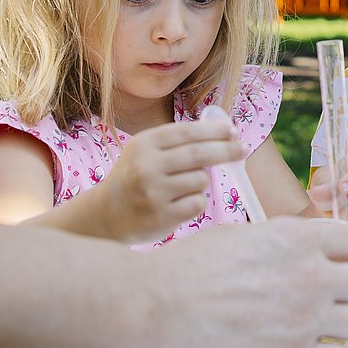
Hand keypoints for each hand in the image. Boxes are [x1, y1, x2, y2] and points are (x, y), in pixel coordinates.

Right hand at [101, 120, 244, 241]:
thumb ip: (178, 142)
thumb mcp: (146, 151)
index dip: (214, 131)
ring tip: (182, 187)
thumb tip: (224, 133)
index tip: (233, 131)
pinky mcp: (161, 216)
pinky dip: (195, 201)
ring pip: (200, 180)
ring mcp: (153, 192)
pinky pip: (197, 203)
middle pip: (199, 154)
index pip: (187, 132)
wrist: (106, 214)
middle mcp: (146, 166)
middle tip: (242, 150)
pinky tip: (178, 203)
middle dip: (226, 150)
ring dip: (201, 182)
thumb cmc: (135, 177)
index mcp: (143, 144)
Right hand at [138, 217, 347, 347]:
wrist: (156, 306)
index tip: (329, 270)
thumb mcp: (242, 235)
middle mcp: (312, 275)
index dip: (345, 258)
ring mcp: (307, 318)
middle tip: (340, 302)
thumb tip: (298, 253)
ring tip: (327, 332)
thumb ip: (281, 244)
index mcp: (298, 238)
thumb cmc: (187, 267)